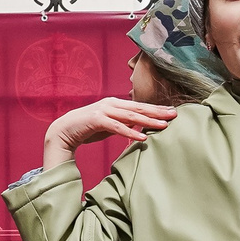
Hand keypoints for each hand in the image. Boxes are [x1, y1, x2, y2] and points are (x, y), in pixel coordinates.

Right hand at [43, 97, 176, 168]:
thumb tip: (140, 127)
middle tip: (175, 114)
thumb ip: (124, 123)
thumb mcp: (110, 125)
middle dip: (158, 111)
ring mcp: (104, 110)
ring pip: (131, 116)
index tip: (172, 111)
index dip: (156, 108)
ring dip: (148, 121)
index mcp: (116, 103)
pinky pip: (117, 127)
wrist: (64, 130)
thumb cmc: (88, 129)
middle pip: (139, 107)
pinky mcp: (97, 120)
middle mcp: (111, 104)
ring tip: (163, 126)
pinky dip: (130, 132)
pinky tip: (142, 137)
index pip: (140, 105)